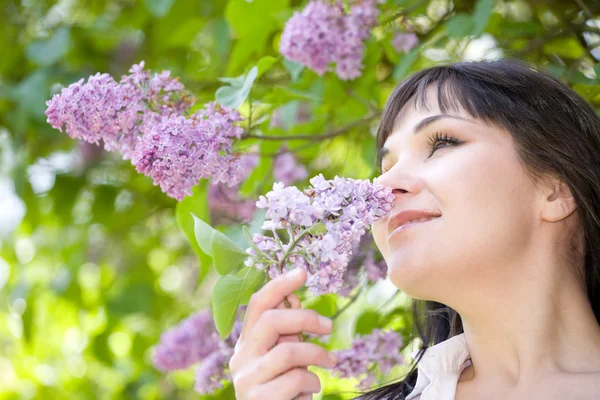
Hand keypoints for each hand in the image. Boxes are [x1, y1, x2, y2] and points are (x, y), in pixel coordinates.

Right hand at [229, 268, 336, 399]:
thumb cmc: (283, 391)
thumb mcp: (284, 358)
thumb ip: (287, 332)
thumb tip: (295, 299)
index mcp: (246, 342)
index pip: (257, 304)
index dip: (279, 284)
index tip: (302, 271)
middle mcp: (240, 357)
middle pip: (271, 320)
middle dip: (305, 318)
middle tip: (328, 326)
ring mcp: (246, 379)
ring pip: (288, 351)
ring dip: (316, 355)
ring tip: (329, 363)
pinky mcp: (257, 399)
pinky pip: (296, 379)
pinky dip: (312, 382)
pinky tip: (310, 390)